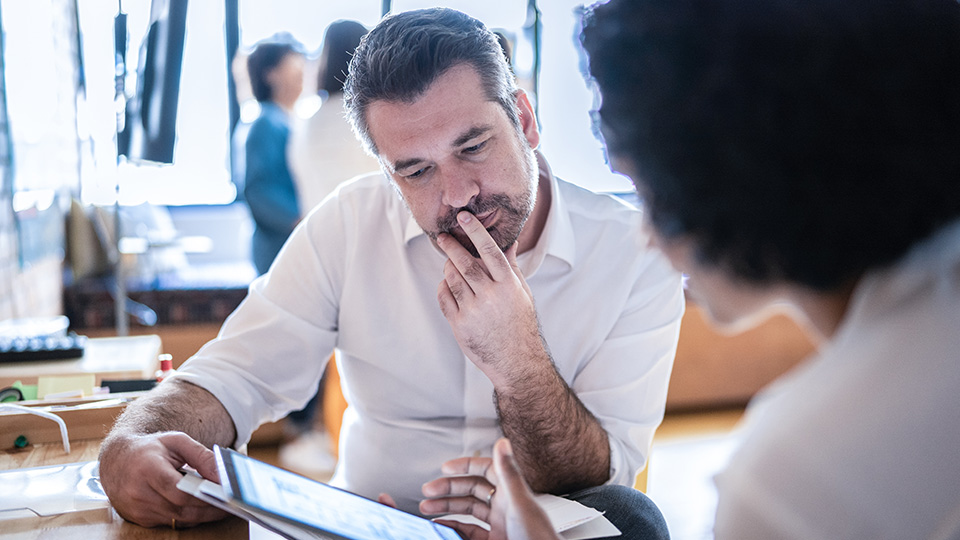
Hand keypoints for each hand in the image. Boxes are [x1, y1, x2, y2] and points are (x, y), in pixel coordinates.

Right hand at [99, 431, 226, 527]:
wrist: (117, 460)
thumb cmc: (150, 448)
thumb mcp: (177, 441)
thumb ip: (201, 456)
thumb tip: (222, 475)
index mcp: (147, 469)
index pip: (178, 491)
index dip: (204, 496)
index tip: (226, 495)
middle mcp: (139, 493)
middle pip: (181, 509)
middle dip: (209, 509)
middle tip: (232, 505)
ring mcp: (137, 509)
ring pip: (178, 519)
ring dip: (202, 515)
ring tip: (223, 506)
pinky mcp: (139, 519)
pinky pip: (170, 522)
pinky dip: (188, 516)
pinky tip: (202, 509)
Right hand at [421, 438, 559, 539]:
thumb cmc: (538, 538)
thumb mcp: (520, 503)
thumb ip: (509, 473)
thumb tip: (503, 442)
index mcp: (512, 492)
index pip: (485, 470)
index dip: (465, 466)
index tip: (445, 467)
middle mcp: (505, 506)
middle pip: (472, 490)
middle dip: (448, 489)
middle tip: (429, 490)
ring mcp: (500, 524)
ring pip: (468, 510)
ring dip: (447, 508)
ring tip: (427, 507)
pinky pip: (470, 531)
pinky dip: (454, 527)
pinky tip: (442, 525)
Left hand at [436, 211, 545, 384]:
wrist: (516, 360)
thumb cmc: (520, 323)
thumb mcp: (522, 293)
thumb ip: (511, 266)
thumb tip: (510, 242)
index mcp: (508, 284)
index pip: (489, 250)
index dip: (475, 231)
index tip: (464, 217)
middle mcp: (490, 295)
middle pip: (465, 263)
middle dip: (452, 246)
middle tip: (443, 236)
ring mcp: (474, 311)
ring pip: (452, 278)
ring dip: (447, 267)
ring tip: (449, 263)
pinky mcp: (460, 324)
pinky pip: (444, 298)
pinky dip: (443, 287)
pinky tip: (447, 285)